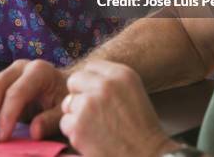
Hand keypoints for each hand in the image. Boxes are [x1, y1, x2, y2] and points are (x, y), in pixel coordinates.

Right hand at [0, 59, 67, 141]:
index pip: (16, 92)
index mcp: (38, 71)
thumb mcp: (65, 109)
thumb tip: (34, 132)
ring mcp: (6, 73)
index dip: (6, 116)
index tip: (0, 139)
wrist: (65, 86)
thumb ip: (51, 119)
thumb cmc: (65, 99)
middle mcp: (19, 67)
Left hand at [60, 60, 176, 156]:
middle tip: (92, 111)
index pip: (91, 66)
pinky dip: (75, 133)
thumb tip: (85, 75)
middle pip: (75, 80)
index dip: (91, 81)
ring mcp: (89, 104)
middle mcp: (104, 85)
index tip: (97, 94)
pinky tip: (92, 138)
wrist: (147, 156)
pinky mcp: (78, 125)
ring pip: (68, 103)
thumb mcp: (132, 90)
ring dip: (76, 115)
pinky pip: (65, 123)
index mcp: (121, 74)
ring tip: (96, 127)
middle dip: (79, 94)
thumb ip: (110, 79)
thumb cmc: (141, 127)